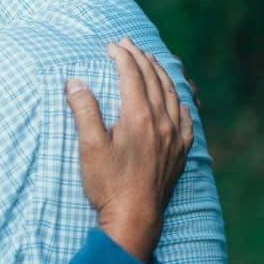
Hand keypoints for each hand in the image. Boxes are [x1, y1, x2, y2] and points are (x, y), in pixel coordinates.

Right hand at [65, 37, 194, 262]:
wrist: (135, 218)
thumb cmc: (109, 185)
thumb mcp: (89, 147)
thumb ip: (84, 111)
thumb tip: (75, 82)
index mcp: (139, 117)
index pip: (132, 75)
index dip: (122, 57)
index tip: (111, 46)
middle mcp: (162, 123)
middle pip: (154, 80)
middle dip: (140, 58)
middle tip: (129, 44)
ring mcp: (175, 138)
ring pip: (172, 96)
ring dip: (162, 74)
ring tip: (152, 61)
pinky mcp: (180, 154)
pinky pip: (188, 121)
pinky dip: (182, 104)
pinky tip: (180, 102)